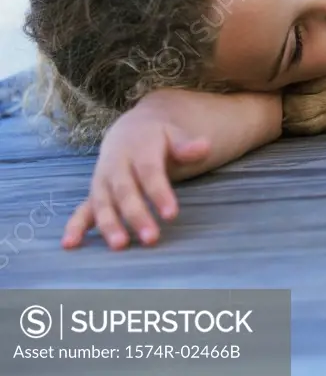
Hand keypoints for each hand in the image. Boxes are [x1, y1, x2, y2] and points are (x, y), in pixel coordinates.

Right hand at [62, 108, 210, 249]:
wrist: (131, 130)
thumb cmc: (159, 137)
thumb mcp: (175, 135)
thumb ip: (187, 146)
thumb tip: (204, 146)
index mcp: (139, 148)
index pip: (149, 172)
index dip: (159, 193)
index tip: (171, 215)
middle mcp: (116, 164)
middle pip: (125, 191)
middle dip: (136, 215)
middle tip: (151, 238)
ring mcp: (103, 179)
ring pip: (103, 202)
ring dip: (109, 224)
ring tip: (120, 245)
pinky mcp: (95, 193)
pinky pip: (83, 209)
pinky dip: (76, 226)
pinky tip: (70, 244)